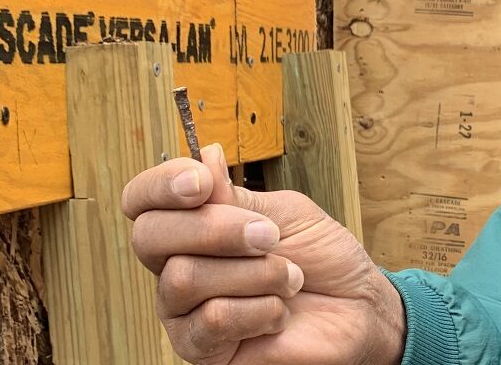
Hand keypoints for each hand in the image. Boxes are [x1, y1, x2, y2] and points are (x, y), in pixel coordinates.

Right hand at [122, 144, 406, 364]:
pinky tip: (279, 312)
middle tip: (269, 237)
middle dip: (216, 229)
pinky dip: (258, 309)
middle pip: (149, 236)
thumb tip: (204, 155)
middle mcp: (178, 267)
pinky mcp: (203, 351)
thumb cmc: (323, 258)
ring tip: (290, 277)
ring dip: (253, 272)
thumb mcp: (285, 214)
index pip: (142, 201)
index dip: (160, 185)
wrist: (357, 309)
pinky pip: (211, 320)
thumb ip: (238, 195)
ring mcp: (185, 312)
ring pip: (183, 278)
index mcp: (195, 226)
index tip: (202, 182)